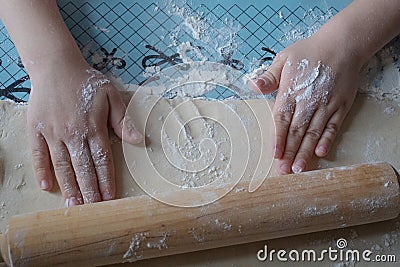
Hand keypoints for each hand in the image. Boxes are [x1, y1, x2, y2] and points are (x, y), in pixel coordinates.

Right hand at [27, 58, 141, 205]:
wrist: (56, 66)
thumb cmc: (86, 81)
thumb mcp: (111, 95)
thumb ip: (123, 120)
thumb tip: (139, 140)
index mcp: (93, 126)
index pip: (102, 159)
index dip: (106, 179)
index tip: (110, 196)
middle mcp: (73, 133)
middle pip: (83, 167)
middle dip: (89, 189)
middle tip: (92, 209)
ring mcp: (53, 132)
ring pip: (62, 165)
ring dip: (69, 186)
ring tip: (74, 205)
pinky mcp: (36, 129)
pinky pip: (38, 154)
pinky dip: (42, 170)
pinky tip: (47, 186)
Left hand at [250, 35, 360, 174]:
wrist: (343, 43)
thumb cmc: (310, 51)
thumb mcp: (284, 58)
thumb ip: (269, 76)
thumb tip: (253, 86)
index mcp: (292, 91)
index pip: (281, 119)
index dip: (278, 139)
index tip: (275, 155)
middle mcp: (309, 101)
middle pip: (296, 131)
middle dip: (289, 153)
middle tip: (284, 171)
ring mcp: (326, 105)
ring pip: (313, 132)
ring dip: (305, 152)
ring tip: (299, 169)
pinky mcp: (341, 106)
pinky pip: (334, 126)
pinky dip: (327, 140)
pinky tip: (321, 153)